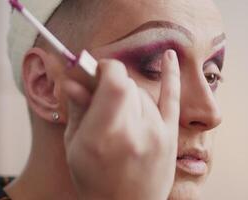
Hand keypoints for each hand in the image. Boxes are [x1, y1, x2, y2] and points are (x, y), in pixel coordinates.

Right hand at [63, 50, 180, 199]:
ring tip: (121, 119)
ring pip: (142, 94)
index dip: (104, 68)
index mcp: (103, 134)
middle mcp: (133, 131)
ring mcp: (155, 133)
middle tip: (103, 98)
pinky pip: (172, 99)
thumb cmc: (95, 181)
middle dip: (112, 86)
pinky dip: (171, 75)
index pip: (114, 80)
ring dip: (128, 97)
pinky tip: (170, 56)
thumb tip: (74, 81)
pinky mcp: (169, 137)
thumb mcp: (76, 147)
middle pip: (126, 86)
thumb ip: (78, 110)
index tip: (96, 71)